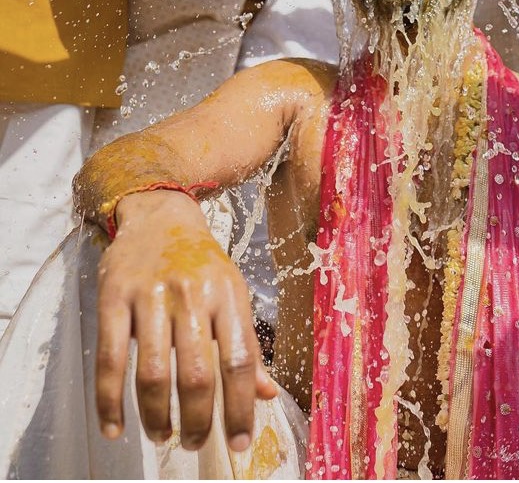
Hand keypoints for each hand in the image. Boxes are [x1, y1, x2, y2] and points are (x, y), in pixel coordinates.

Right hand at [95, 192, 276, 451]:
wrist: (160, 214)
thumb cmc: (201, 262)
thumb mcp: (232, 293)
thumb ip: (247, 345)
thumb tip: (267, 394)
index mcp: (228, 294)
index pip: (240, 360)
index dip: (241, 407)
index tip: (241, 441)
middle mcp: (193, 295)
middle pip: (198, 374)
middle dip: (200, 421)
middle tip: (197, 444)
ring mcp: (151, 296)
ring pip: (155, 374)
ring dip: (159, 417)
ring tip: (164, 436)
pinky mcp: (114, 298)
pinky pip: (111, 361)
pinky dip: (110, 403)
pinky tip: (115, 427)